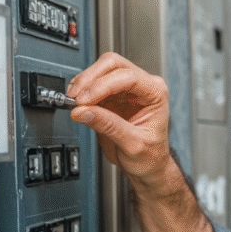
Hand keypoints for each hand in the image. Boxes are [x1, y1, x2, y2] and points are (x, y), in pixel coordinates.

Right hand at [67, 52, 171, 185]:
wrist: (148, 167)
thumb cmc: (150, 156)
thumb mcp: (132, 144)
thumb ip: (108, 126)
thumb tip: (82, 111)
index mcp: (156, 93)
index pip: (129, 76)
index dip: (103, 85)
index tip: (85, 99)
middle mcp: (143, 86)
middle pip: (113, 64)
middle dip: (91, 78)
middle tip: (76, 97)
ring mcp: (126, 89)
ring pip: (100, 70)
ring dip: (84, 83)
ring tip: (74, 102)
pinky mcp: (111, 96)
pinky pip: (93, 84)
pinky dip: (81, 90)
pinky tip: (76, 102)